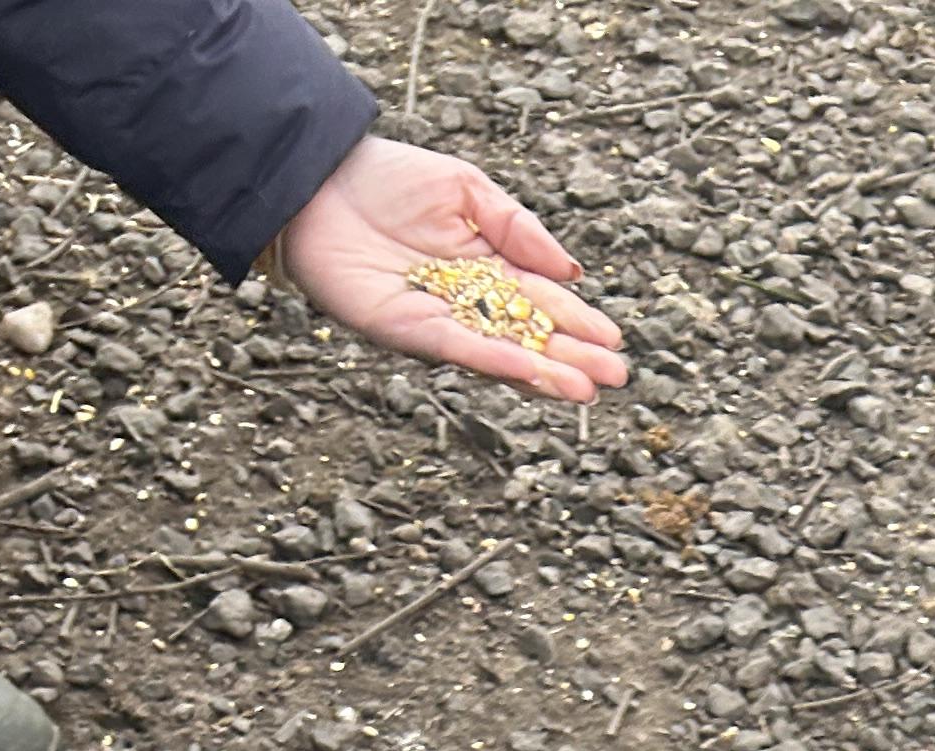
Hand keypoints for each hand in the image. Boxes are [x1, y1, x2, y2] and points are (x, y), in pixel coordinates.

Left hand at [272, 135, 628, 405]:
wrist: (320, 180)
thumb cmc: (390, 178)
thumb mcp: (467, 188)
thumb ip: (517, 227)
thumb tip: (569, 270)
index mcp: (489, 269)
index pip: (543, 303)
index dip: (578, 323)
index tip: (613, 342)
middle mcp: (469, 304)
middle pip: (530, 337)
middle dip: (572, 358)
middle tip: (614, 377)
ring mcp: (440, 321)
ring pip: (500, 353)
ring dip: (543, 374)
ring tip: (584, 389)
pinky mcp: (406, 329)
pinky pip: (457, 348)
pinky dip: (493, 360)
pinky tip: (526, 369)